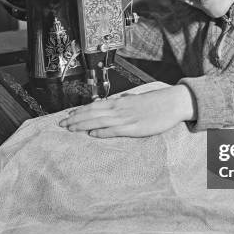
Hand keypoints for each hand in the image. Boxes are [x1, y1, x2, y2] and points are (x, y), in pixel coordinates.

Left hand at [59, 84, 195, 137]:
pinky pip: (114, 130)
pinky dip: (102, 132)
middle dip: (75, 119)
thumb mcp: (137, 99)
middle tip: (61, 124)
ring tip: (70, 128)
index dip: (80, 111)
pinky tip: (92, 134)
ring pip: (99, 121)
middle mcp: (119, 109)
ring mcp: (126, 118)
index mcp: (120, 102)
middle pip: (92, 113)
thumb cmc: (156, 101)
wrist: (173, 102)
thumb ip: (125, 101)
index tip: (68, 115)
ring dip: (82, 125)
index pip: (94, 106)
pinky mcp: (134, 128)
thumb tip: (116, 101)